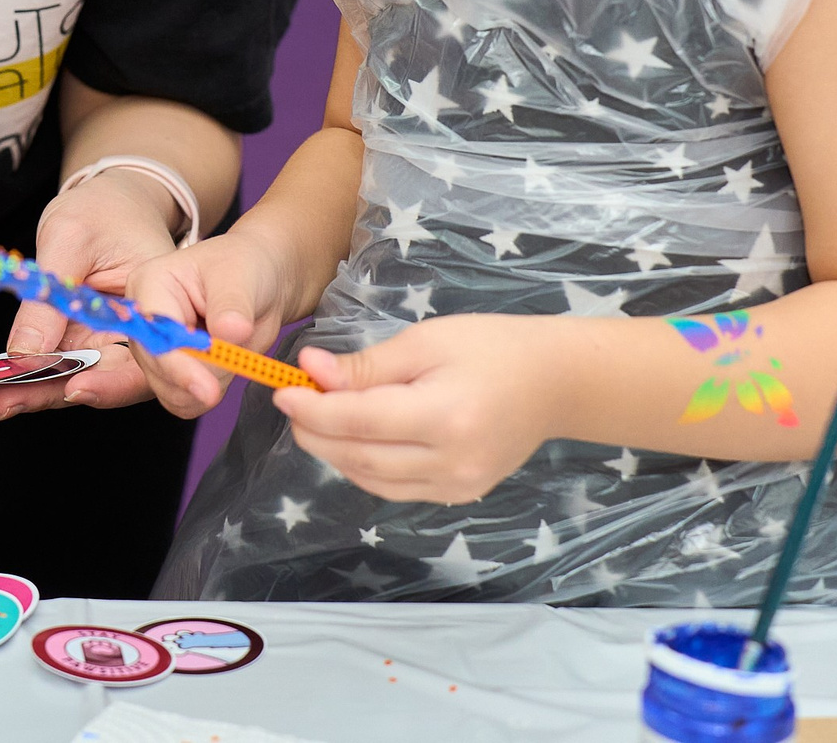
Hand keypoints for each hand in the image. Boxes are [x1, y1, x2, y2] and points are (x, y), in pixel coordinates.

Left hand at [0, 170, 179, 419]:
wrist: (111, 198)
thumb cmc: (104, 207)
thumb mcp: (71, 239)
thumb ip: (48, 298)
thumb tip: (25, 353)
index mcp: (156, 308)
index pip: (144, 363)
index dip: (112, 385)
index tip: (73, 389)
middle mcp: (138, 333)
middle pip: (106, 379)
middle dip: (54, 395)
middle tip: (3, 403)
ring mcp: (110, 338)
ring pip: (77, 377)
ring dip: (34, 391)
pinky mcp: (87, 338)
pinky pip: (62, 363)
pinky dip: (30, 374)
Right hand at [118, 231, 297, 418]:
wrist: (262, 282)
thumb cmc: (246, 266)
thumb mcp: (241, 277)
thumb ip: (232, 307)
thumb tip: (230, 332)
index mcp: (150, 284)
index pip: (153, 333)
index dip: (177, 364)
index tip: (208, 388)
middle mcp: (145, 320)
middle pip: (156, 368)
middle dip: (197, 377)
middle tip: (236, 365)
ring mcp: (155, 349)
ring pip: (169, 390)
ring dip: (207, 386)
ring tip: (235, 354)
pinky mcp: (171, 372)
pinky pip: (182, 400)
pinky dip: (207, 395)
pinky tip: (227, 369)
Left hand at [273, 314, 566, 502]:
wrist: (554, 383)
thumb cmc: (490, 347)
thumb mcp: (426, 341)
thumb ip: (367, 365)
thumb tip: (309, 371)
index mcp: (445, 417)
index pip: (360, 422)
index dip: (313, 410)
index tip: (282, 389)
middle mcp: (451, 462)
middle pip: (359, 457)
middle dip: (315, 432)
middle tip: (292, 402)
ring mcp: (457, 486)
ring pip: (371, 479)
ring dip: (334, 452)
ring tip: (315, 418)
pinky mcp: (459, 495)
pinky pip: (394, 488)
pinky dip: (363, 466)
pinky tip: (351, 439)